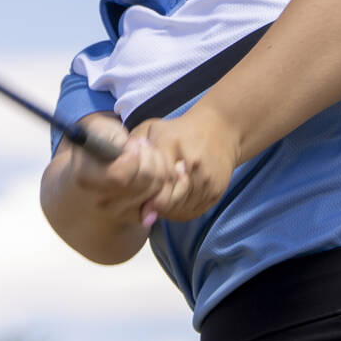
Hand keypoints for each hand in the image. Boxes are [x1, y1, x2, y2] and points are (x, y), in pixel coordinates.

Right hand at [66, 112, 178, 227]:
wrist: (94, 163)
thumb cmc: (99, 140)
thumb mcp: (101, 130)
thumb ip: (115, 138)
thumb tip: (133, 150)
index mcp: (86, 178)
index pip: (119, 176)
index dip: (134, 158)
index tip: (135, 144)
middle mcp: (100, 200)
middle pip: (144, 182)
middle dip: (152, 157)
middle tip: (145, 145)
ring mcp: (117, 212)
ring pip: (157, 191)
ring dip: (162, 167)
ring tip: (151, 154)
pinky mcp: (134, 217)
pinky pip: (162, 202)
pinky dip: (171, 185)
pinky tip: (167, 169)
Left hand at [132, 103, 240, 221]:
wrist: (221, 129)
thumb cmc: (179, 130)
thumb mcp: (152, 129)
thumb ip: (133, 145)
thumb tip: (119, 162)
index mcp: (173, 145)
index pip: (158, 178)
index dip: (148, 197)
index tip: (141, 209)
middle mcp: (193, 165)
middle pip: (170, 198)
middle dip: (155, 206)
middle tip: (146, 208)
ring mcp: (207, 180)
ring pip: (181, 208)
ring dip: (167, 209)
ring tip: (159, 201)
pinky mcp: (216, 192)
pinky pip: (193, 211)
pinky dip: (180, 210)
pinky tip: (173, 201)